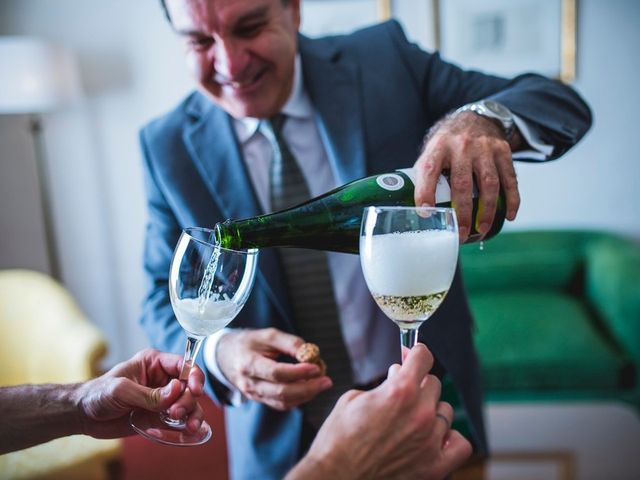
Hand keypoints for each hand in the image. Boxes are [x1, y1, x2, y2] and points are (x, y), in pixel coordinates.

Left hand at [75, 348, 204, 438]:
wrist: (84, 416)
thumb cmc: (98, 394)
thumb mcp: (121, 390)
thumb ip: (149, 393)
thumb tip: (177, 389)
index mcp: (154, 363)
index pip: (182, 364)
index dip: (192, 375)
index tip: (194, 390)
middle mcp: (163, 378)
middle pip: (189, 385)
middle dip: (188, 399)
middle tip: (175, 413)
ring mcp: (164, 398)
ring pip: (189, 403)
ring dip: (193, 413)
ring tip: (189, 426)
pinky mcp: (161, 416)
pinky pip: (181, 419)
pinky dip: (188, 424)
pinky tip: (189, 430)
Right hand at [217, 328, 331, 409]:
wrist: (227, 356)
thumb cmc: (250, 342)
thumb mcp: (267, 335)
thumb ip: (289, 342)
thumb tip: (309, 352)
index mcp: (248, 364)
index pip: (276, 373)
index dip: (298, 372)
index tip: (316, 367)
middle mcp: (250, 384)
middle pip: (281, 392)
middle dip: (308, 388)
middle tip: (327, 380)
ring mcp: (254, 395)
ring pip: (283, 402)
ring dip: (306, 395)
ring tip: (322, 383)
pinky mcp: (261, 400)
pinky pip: (282, 405)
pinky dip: (299, 399)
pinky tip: (310, 389)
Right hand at [289, 344, 471, 479]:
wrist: (334, 476)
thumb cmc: (338, 440)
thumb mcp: (354, 399)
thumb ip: (383, 385)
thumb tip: (398, 375)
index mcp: (400, 391)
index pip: (423, 357)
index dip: (415, 352)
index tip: (412, 355)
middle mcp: (420, 414)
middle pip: (434, 383)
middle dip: (418, 384)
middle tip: (402, 393)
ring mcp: (430, 441)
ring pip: (445, 411)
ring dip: (431, 410)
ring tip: (412, 419)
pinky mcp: (434, 466)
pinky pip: (460, 445)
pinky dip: (450, 438)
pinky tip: (435, 437)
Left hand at [413, 111, 519, 241]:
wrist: (475, 119)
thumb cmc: (448, 144)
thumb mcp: (431, 152)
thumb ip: (424, 176)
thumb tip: (416, 209)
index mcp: (439, 147)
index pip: (429, 170)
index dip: (425, 192)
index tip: (426, 214)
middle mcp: (462, 146)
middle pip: (462, 183)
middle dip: (462, 212)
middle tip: (460, 233)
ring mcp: (485, 148)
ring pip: (489, 183)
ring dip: (487, 210)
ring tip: (482, 229)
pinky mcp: (503, 151)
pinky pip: (510, 179)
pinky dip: (512, 199)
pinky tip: (509, 216)